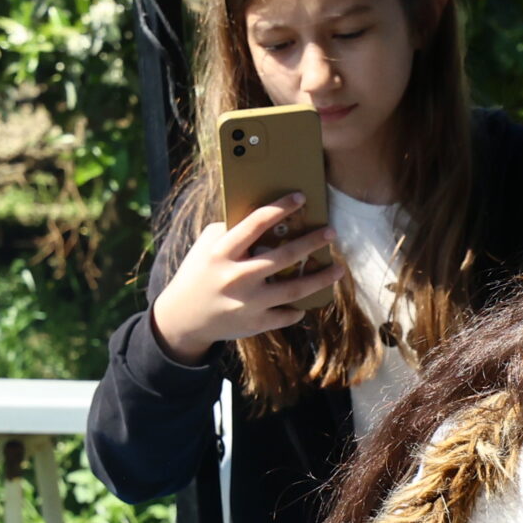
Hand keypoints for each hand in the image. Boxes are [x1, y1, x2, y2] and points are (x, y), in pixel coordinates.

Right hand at [149, 195, 341, 362]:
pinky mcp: (255, 324)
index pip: (256, 223)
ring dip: (320, 278)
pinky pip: (287, 315)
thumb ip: (232, 231)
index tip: (301, 198)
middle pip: (284, 256)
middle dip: (312, 242)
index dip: (280, 208)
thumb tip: (267, 216)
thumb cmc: (200, 273)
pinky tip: (306, 301)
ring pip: (294, 290)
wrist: (184, 317)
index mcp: (222, 252)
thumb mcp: (207, 247)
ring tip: (339, 269)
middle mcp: (237, 277)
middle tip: (331, 232)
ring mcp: (248, 303)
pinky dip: (298, 309)